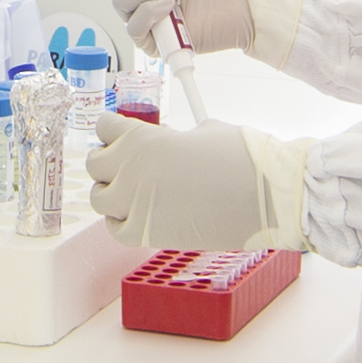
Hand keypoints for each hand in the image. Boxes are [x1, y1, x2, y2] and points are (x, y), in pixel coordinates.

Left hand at [88, 113, 303, 255]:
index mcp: (142, 139)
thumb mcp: (202, 131)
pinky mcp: (147, 234)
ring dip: (111, 191)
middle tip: (127, 162)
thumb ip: (172, 137)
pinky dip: (121, 220)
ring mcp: (135, 206)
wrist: (265, 197)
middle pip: (95, 164)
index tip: (122, 134)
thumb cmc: (242, 158)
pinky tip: (137, 213)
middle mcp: (130, 171)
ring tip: (131, 188)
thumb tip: (166, 143)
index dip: (115, 129)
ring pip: (99, 198)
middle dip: (109, 160)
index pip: (105, 128)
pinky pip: (116, 228)